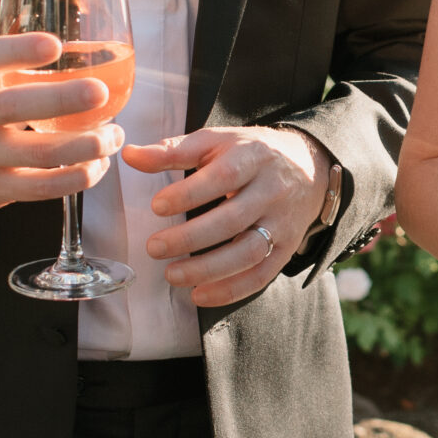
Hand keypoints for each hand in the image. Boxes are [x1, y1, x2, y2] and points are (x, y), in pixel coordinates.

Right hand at [0, 33, 124, 215]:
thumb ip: (11, 67)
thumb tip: (79, 50)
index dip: (19, 50)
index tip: (54, 45)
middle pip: (15, 107)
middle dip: (63, 99)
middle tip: (100, 92)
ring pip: (39, 153)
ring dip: (85, 145)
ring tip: (113, 135)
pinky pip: (43, 186)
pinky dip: (77, 177)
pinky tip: (97, 166)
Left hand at [120, 128, 330, 308]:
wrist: (308, 165)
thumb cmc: (249, 154)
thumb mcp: (216, 142)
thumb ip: (172, 150)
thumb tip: (129, 155)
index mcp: (253, 157)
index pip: (224, 176)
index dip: (190, 193)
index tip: (157, 206)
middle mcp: (272, 191)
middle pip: (234, 219)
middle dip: (191, 237)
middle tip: (154, 248)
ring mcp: (282, 223)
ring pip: (248, 252)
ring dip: (209, 269)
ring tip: (172, 275)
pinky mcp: (287, 249)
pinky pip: (261, 275)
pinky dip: (230, 290)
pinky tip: (199, 295)